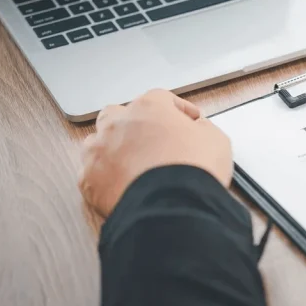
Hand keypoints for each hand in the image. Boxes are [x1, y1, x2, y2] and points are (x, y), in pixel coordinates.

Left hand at [79, 89, 232, 216]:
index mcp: (149, 107)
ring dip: (111, 149)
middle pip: (118, 114)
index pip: (161, 98)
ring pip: (97, 142)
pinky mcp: (89, 179)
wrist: (172, 206)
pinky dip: (103, 178)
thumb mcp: (216, 140)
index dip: (177, 110)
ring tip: (130, 164)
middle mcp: (119, 124)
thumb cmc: (192, 170)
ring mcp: (100, 150)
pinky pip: (91, 174)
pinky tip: (118, 186)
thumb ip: (204, 128)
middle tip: (150, 138)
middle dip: (132, 124)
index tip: (187, 121)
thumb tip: (199, 129)